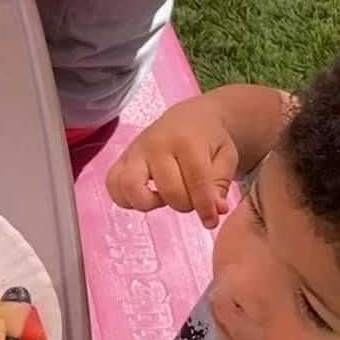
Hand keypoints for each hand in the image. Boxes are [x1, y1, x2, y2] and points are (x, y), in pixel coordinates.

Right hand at [105, 96, 237, 229]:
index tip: (211, 221)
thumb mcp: (226, 157)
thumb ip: (220, 184)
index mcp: (187, 140)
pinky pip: (112, 184)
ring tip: (164, 199)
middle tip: (191, 199)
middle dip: (184, 204)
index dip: (205, 207)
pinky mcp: (121, 159)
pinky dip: (125, 198)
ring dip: (149, 203)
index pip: (196, 182)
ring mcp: (135, 151)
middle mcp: (157, 144)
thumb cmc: (209, 140)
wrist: (190, 118)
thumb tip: (216, 211)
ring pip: (130, 187)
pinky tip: (145, 197)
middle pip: (168, 190)